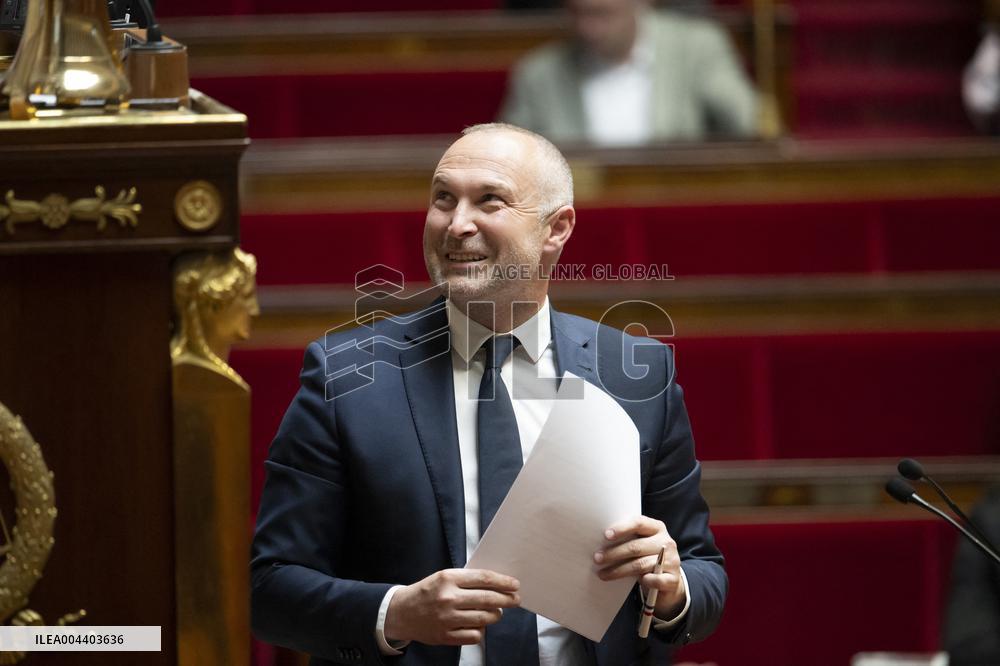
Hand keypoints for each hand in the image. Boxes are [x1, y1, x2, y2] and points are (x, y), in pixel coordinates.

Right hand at [384, 568, 520, 645]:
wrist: (402, 612)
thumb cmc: (427, 592)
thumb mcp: (444, 577)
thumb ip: (467, 579)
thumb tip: (496, 583)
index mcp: (448, 579)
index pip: (484, 579)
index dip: (503, 582)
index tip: (514, 585)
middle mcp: (448, 598)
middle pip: (488, 599)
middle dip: (507, 599)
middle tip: (515, 599)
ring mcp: (447, 619)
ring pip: (485, 618)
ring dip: (495, 615)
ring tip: (495, 611)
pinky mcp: (446, 636)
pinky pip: (475, 635)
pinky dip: (481, 630)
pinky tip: (479, 624)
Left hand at [593, 516, 685, 618]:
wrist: (669, 581)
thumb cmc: (648, 558)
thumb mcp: (642, 544)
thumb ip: (629, 539)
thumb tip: (600, 542)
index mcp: (657, 528)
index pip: (639, 523)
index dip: (622, 528)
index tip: (606, 535)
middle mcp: (666, 542)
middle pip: (636, 546)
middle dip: (614, 553)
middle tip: (597, 558)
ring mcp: (672, 561)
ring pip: (640, 565)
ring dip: (618, 570)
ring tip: (602, 574)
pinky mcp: (672, 579)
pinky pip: (655, 580)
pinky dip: (645, 581)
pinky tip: (637, 582)